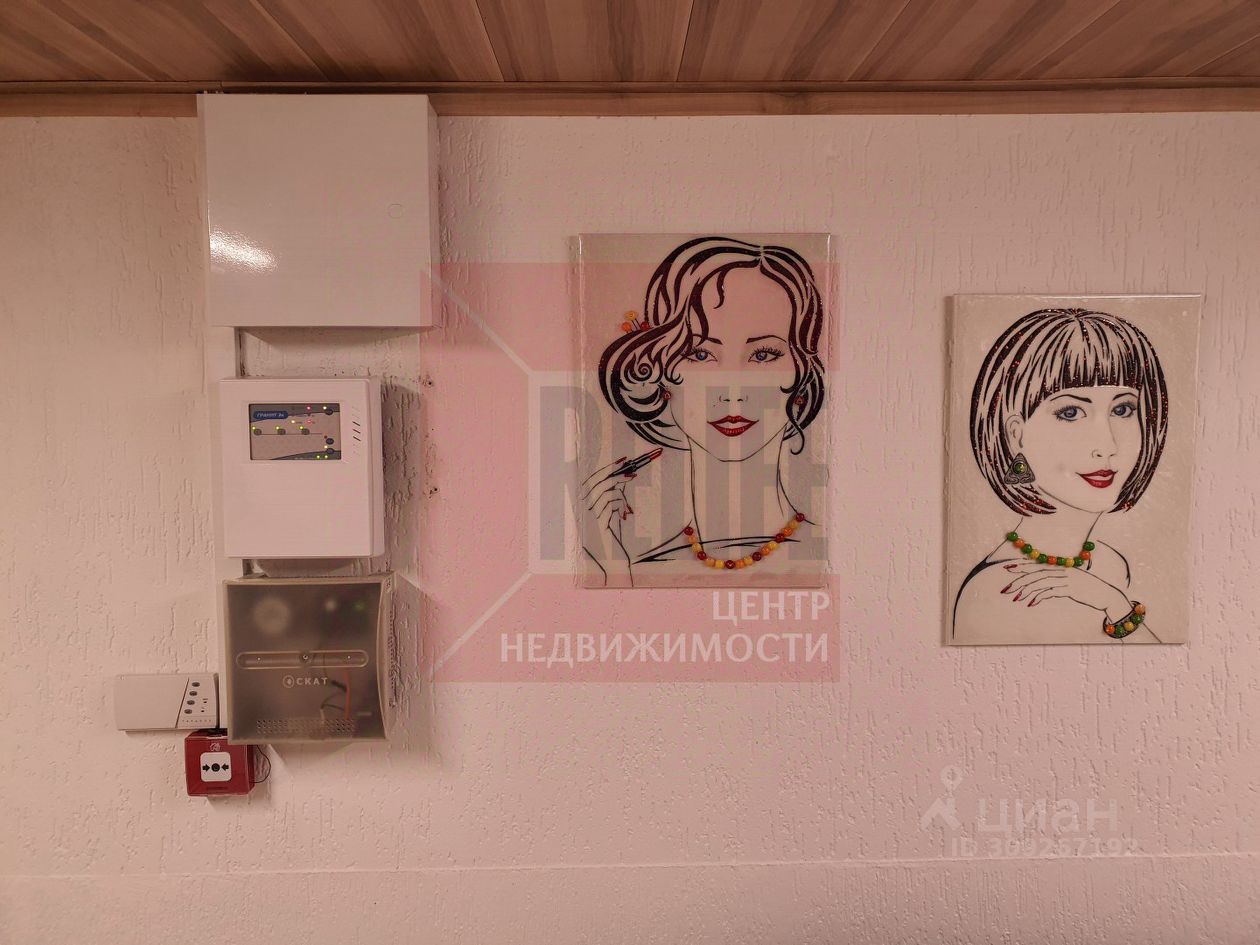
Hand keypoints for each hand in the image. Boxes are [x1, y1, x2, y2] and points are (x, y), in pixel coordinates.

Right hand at [579, 456, 635, 575]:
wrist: (610, 564)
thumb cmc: (611, 541)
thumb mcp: (611, 516)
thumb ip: (612, 499)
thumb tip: (622, 478)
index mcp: (585, 505)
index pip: (592, 479)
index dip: (607, 468)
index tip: (623, 460)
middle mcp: (582, 508)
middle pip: (596, 481)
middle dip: (614, 473)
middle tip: (632, 472)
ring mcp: (588, 515)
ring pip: (605, 491)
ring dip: (621, 496)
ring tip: (628, 507)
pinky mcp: (597, 522)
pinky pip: (610, 503)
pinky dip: (621, 506)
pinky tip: (625, 516)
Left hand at [999, 560, 1130, 620]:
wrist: (1107, 595)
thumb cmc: (1088, 588)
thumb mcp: (1072, 580)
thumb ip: (1057, 579)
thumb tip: (1040, 584)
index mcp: (1061, 566)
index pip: (1037, 564)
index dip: (1021, 565)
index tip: (1007, 568)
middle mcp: (1062, 570)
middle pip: (1036, 573)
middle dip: (1019, 580)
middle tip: (1005, 589)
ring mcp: (1067, 579)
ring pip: (1041, 582)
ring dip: (1026, 590)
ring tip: (1016, 598)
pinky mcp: (1071, 589)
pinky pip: (1051, 592)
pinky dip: (1039, 597)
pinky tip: (1031, 603)